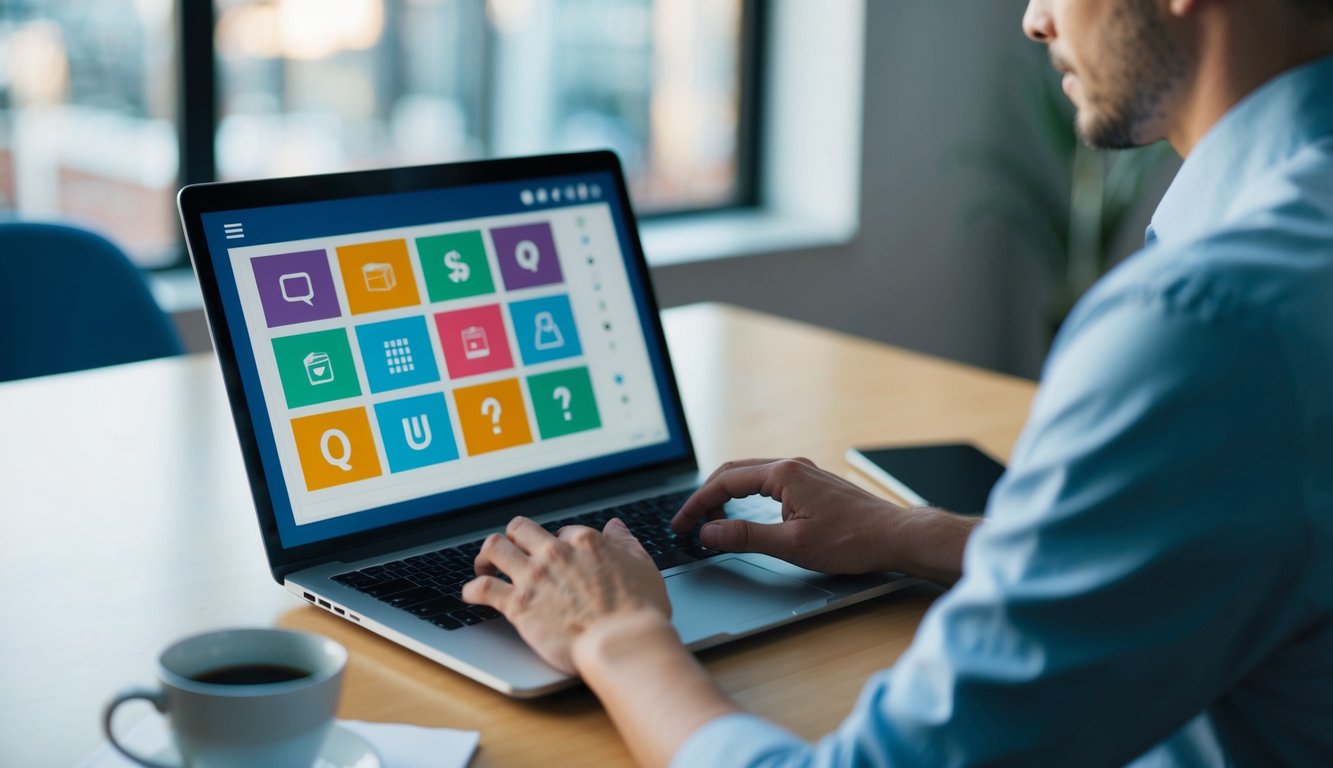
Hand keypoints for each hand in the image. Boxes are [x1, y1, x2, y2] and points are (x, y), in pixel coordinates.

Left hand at [462, 516, 672, 674]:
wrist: (622, 644)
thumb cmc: (638, 612)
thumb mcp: (642, 566)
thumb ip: (626, 543)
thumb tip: (616, 527)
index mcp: (585, 542)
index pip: (562, 531)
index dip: (558, 544)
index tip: (557, 558)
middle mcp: (554, 553)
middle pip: (520, 529)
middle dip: (514, 538)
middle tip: (513, 552)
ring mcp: (533, 577)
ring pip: (494, 548)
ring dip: (486, 556)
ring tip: (484, 566)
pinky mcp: (517, 605)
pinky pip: (482, 588)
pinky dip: (472, 590)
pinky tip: (471, 596)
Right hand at [672, 458, 978, 582]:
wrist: (894, 537)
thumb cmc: (851, 540)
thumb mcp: (791, 544)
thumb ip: (745, 537)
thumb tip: (709, 533)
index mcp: (783, 474)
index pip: (725, 482)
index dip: (697, 504)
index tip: (682, 524)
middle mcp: (792, 466)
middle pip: (733, 472)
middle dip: (707, 496)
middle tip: (689, 522)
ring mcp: (803, 473)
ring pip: (750, 475)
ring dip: (726, 495)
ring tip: (712, 522)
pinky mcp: (812, 484)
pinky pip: (766, 482)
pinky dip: (745, 496)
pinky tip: (744, 514)